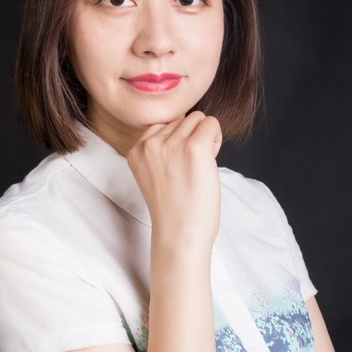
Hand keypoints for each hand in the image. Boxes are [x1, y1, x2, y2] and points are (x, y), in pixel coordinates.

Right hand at [127, 112, 222, 248]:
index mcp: (136, 150)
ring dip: (204, 137)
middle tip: (191, 168)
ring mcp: (172, 144)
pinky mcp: (194, 147)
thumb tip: (188, 123)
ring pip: (197, 118)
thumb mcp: (154, 174)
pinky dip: (216, 138)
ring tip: (200, 165)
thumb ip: (161, 150)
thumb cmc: (174, 210)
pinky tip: (211, 160)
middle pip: (181, 119)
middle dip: (192, 138)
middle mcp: (150, 144)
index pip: (163, 125)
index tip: (179, 167)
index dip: (177, 142)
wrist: (180, 234)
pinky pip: (212, 123)